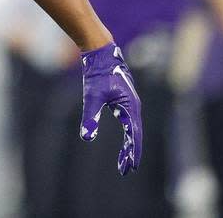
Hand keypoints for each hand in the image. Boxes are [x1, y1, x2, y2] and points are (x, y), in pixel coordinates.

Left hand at [79, 42, 142, 175]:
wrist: (101, 52)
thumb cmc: (97, 73)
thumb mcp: (92, 96)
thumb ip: (90, 116)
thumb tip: (86, 137)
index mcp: (130, 107)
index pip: (134, 135)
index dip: (133, 152)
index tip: (131, 167)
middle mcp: (134, 106)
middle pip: (135, 135)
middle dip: (131, 153)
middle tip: (125, 170)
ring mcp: (131, 103)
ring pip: (133, 129)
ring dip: (129, 145)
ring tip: (123, 162)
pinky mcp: (125, 100)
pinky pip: (129, 122)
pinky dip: (128, 134)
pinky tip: (124, 142)